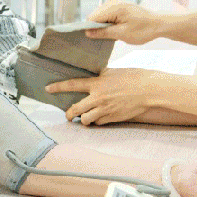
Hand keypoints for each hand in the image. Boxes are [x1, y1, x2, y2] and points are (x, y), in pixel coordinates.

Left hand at [48, 68, 164, 124]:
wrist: (149, 90)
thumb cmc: (134, 78)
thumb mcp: (114, 72)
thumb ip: (101, 75)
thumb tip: (94, 75)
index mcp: (97, 84)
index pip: (72, 85)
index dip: (58, 87)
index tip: (48, 88)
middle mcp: (97, 98)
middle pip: (74, 109)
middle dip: (69, 113)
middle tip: (68, 114)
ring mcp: (104, 109)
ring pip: (85, 120)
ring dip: (83, 119)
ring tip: (85, 117)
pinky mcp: (112, 118)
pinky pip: (98, 123)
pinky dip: (96, 122)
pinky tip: (99, 118)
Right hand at [82, 0, 163, 44]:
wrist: (157, 24)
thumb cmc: (143, 30)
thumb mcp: (122, 34)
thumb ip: (103, 32)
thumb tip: (87, 32)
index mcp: (115, 7)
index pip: (92, 17)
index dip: (91, 28)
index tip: (97, 38)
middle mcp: (113, 0)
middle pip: (95, 15)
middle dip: (98, 26)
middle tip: (112, 34)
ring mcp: (115, 0)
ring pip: (99, 15)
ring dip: (104, 25)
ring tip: (116, 30)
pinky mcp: (117, 3)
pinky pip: (105, 13)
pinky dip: (108, 22)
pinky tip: (117, 26)